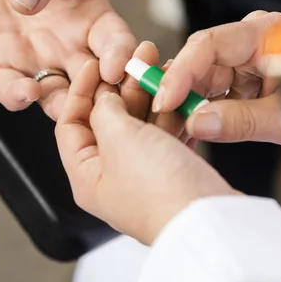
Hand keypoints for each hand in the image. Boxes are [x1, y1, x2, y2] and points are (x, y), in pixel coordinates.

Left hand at [0, 0, 135, 119]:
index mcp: (94, 20)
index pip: (117, 43)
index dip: (121, 57)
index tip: (116, 67)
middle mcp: (72, 50)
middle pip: (96, 83)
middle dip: (102, 97)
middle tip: (102, 103)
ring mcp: (40, 64)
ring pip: (60, 99)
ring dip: (66, 107)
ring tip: (66, 107)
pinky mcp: (5, 71)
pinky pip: (14, 93)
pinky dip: (19, 98)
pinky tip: (25, 92)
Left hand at [55, 60, 236, 244]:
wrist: (210, 221)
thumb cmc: (159, 191)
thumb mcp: (119, 139)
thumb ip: (105, 111)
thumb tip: (103, 98)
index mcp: (86, 175)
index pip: (70, 124)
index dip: (80, 90)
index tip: (94, 64)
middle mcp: (111, 177)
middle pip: (107, 121)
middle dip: (122, 87)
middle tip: (136, 60)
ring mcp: (143, 175)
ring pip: (140, 125)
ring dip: (149, 97)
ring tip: (160, 70)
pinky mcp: (172, 173)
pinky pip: (165, 136)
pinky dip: (171, 115)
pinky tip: (178, 97)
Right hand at [154, 11, 280, 147]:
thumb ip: (240, 120)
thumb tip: (194, 124)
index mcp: (264, 33)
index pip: (208, 45)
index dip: (180, 73)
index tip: (163, 101)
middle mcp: (248, 42)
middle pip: (199, 63)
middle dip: (178, 93)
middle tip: (159, 123)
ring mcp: (244, 60)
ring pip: (201, 81)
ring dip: (186, 106)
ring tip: (169, 131)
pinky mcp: (242, 79)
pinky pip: (212, 93)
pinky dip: (200, 112)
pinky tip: (186, 129)